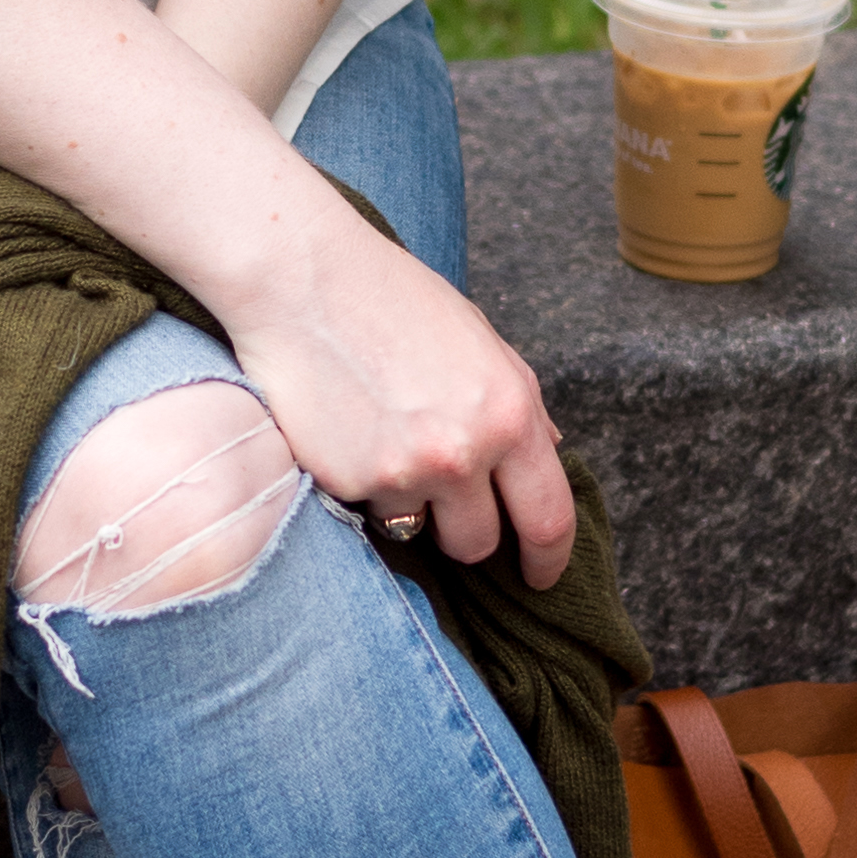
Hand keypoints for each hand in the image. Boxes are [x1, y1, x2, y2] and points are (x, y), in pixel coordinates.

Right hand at [215, 203, 575, 588]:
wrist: (304, 281)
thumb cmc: (395, 300)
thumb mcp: (481, 341)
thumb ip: (521, 405)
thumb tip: (551, 454)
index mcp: (510, 413)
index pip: (548, 519)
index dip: (548, 559)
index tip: (541, 576)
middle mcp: (463, 452)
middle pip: (479, 544)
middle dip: (467, 532)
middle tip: (443, 492)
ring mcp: (403, 472)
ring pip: (417, 531)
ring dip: (410, 505)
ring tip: (387, 440)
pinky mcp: (349, 482)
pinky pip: (368, 509)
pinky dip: (363, 484)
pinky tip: (351, 431)